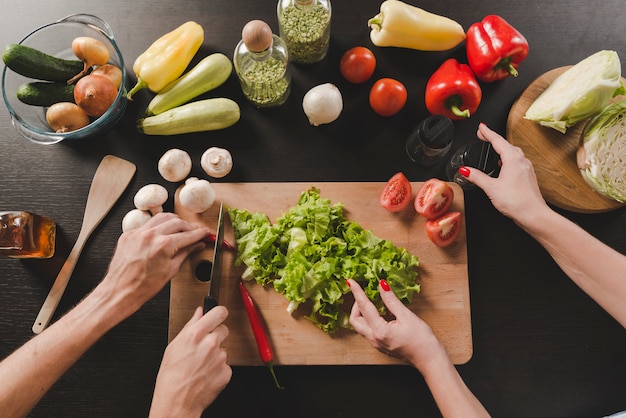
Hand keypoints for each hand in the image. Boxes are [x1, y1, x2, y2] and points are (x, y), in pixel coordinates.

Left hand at [96, 212, 210, 318]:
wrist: (120, 291)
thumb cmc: (142, 287)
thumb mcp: (171, 270)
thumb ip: (185, 253)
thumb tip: (196, 245)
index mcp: (163, 246)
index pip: (188, 235)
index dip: (200, 233)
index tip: (205, 233)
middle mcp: (150, 236)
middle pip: (177, 221)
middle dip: (190, 226)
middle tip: (196, 231)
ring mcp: (138, 233)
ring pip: (162, 217)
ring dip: (175, 221)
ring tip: (181, 228)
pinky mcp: (129, 234)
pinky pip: (147, 224)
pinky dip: (158, 226)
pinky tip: (163, 231)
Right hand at [150, 306, 231, 416]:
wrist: (176, 402)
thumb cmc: (171, 376)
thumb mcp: (174, 346)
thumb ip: (190, 325)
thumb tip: (199, 312)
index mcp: (196, 334)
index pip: (219, 312)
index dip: (219, 313)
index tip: (218, 314)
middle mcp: (211, 344)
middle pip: (224, 329)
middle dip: (216, 335)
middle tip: (204, 346)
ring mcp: (220, 358)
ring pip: (223, 348)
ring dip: (215, 354)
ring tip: (200, 364)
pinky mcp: (226, 371)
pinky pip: (225, 364)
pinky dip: (218, 368)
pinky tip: (205, 373)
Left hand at [347, 279, 446, 372]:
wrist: (429, 359)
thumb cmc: (422, 340)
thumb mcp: (407, 316)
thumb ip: (391, 300)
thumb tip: (382, 286)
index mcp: (380, 331)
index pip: (364, 307)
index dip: (357, 292)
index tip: (351, 282)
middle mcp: (375, 339)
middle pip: (355, 320)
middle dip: (356, 305)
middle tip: (364, 294)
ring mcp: (377, 344)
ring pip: (361, 326)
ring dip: (363, 313)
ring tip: (374, 301)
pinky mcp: (381, 345)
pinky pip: (369, 331)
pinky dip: (370, 320)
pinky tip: (382, 313)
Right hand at [461, 123, 549, 225]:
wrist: (534, 215)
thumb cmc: (517, 202)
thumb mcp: (491, 188)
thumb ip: (477, 177)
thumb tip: (465, 170)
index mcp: (512, 159)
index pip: (497, 140)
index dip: (487, 133)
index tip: (481, 127)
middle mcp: (522, 161)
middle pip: (506, 144)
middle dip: (494, 139)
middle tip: (484, 136)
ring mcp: (527, 168)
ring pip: (513, 152)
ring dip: (502, 148)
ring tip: (493, 149)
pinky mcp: (528, 176)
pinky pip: (517, 161)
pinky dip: (508, 158)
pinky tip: (504, 166)